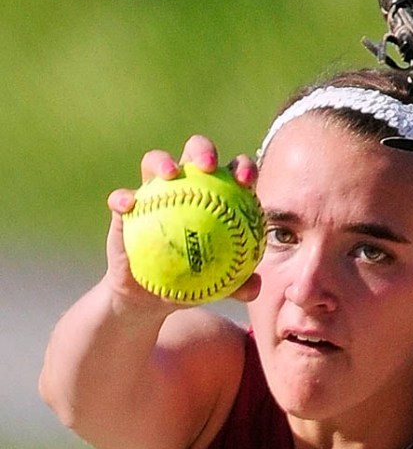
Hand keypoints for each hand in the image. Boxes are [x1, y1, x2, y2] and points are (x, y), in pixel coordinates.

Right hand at [105, 135, 260, 305]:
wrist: (150, 298)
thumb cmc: (191, 285)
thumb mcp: (217, 288)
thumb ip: (238, 285)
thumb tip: (255, 287)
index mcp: (214, 196)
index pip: (233, 173)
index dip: (243, 168)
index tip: (247, 182)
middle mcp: (184, 185)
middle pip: (195, 152)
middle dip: (203, 150)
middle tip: (208, 167)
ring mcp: (152, 192)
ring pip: (154, 161)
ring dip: (162, 161)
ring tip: (169, 175)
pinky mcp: (125, 208)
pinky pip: (121, 198)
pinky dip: (123, 198)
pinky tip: (127, 206)